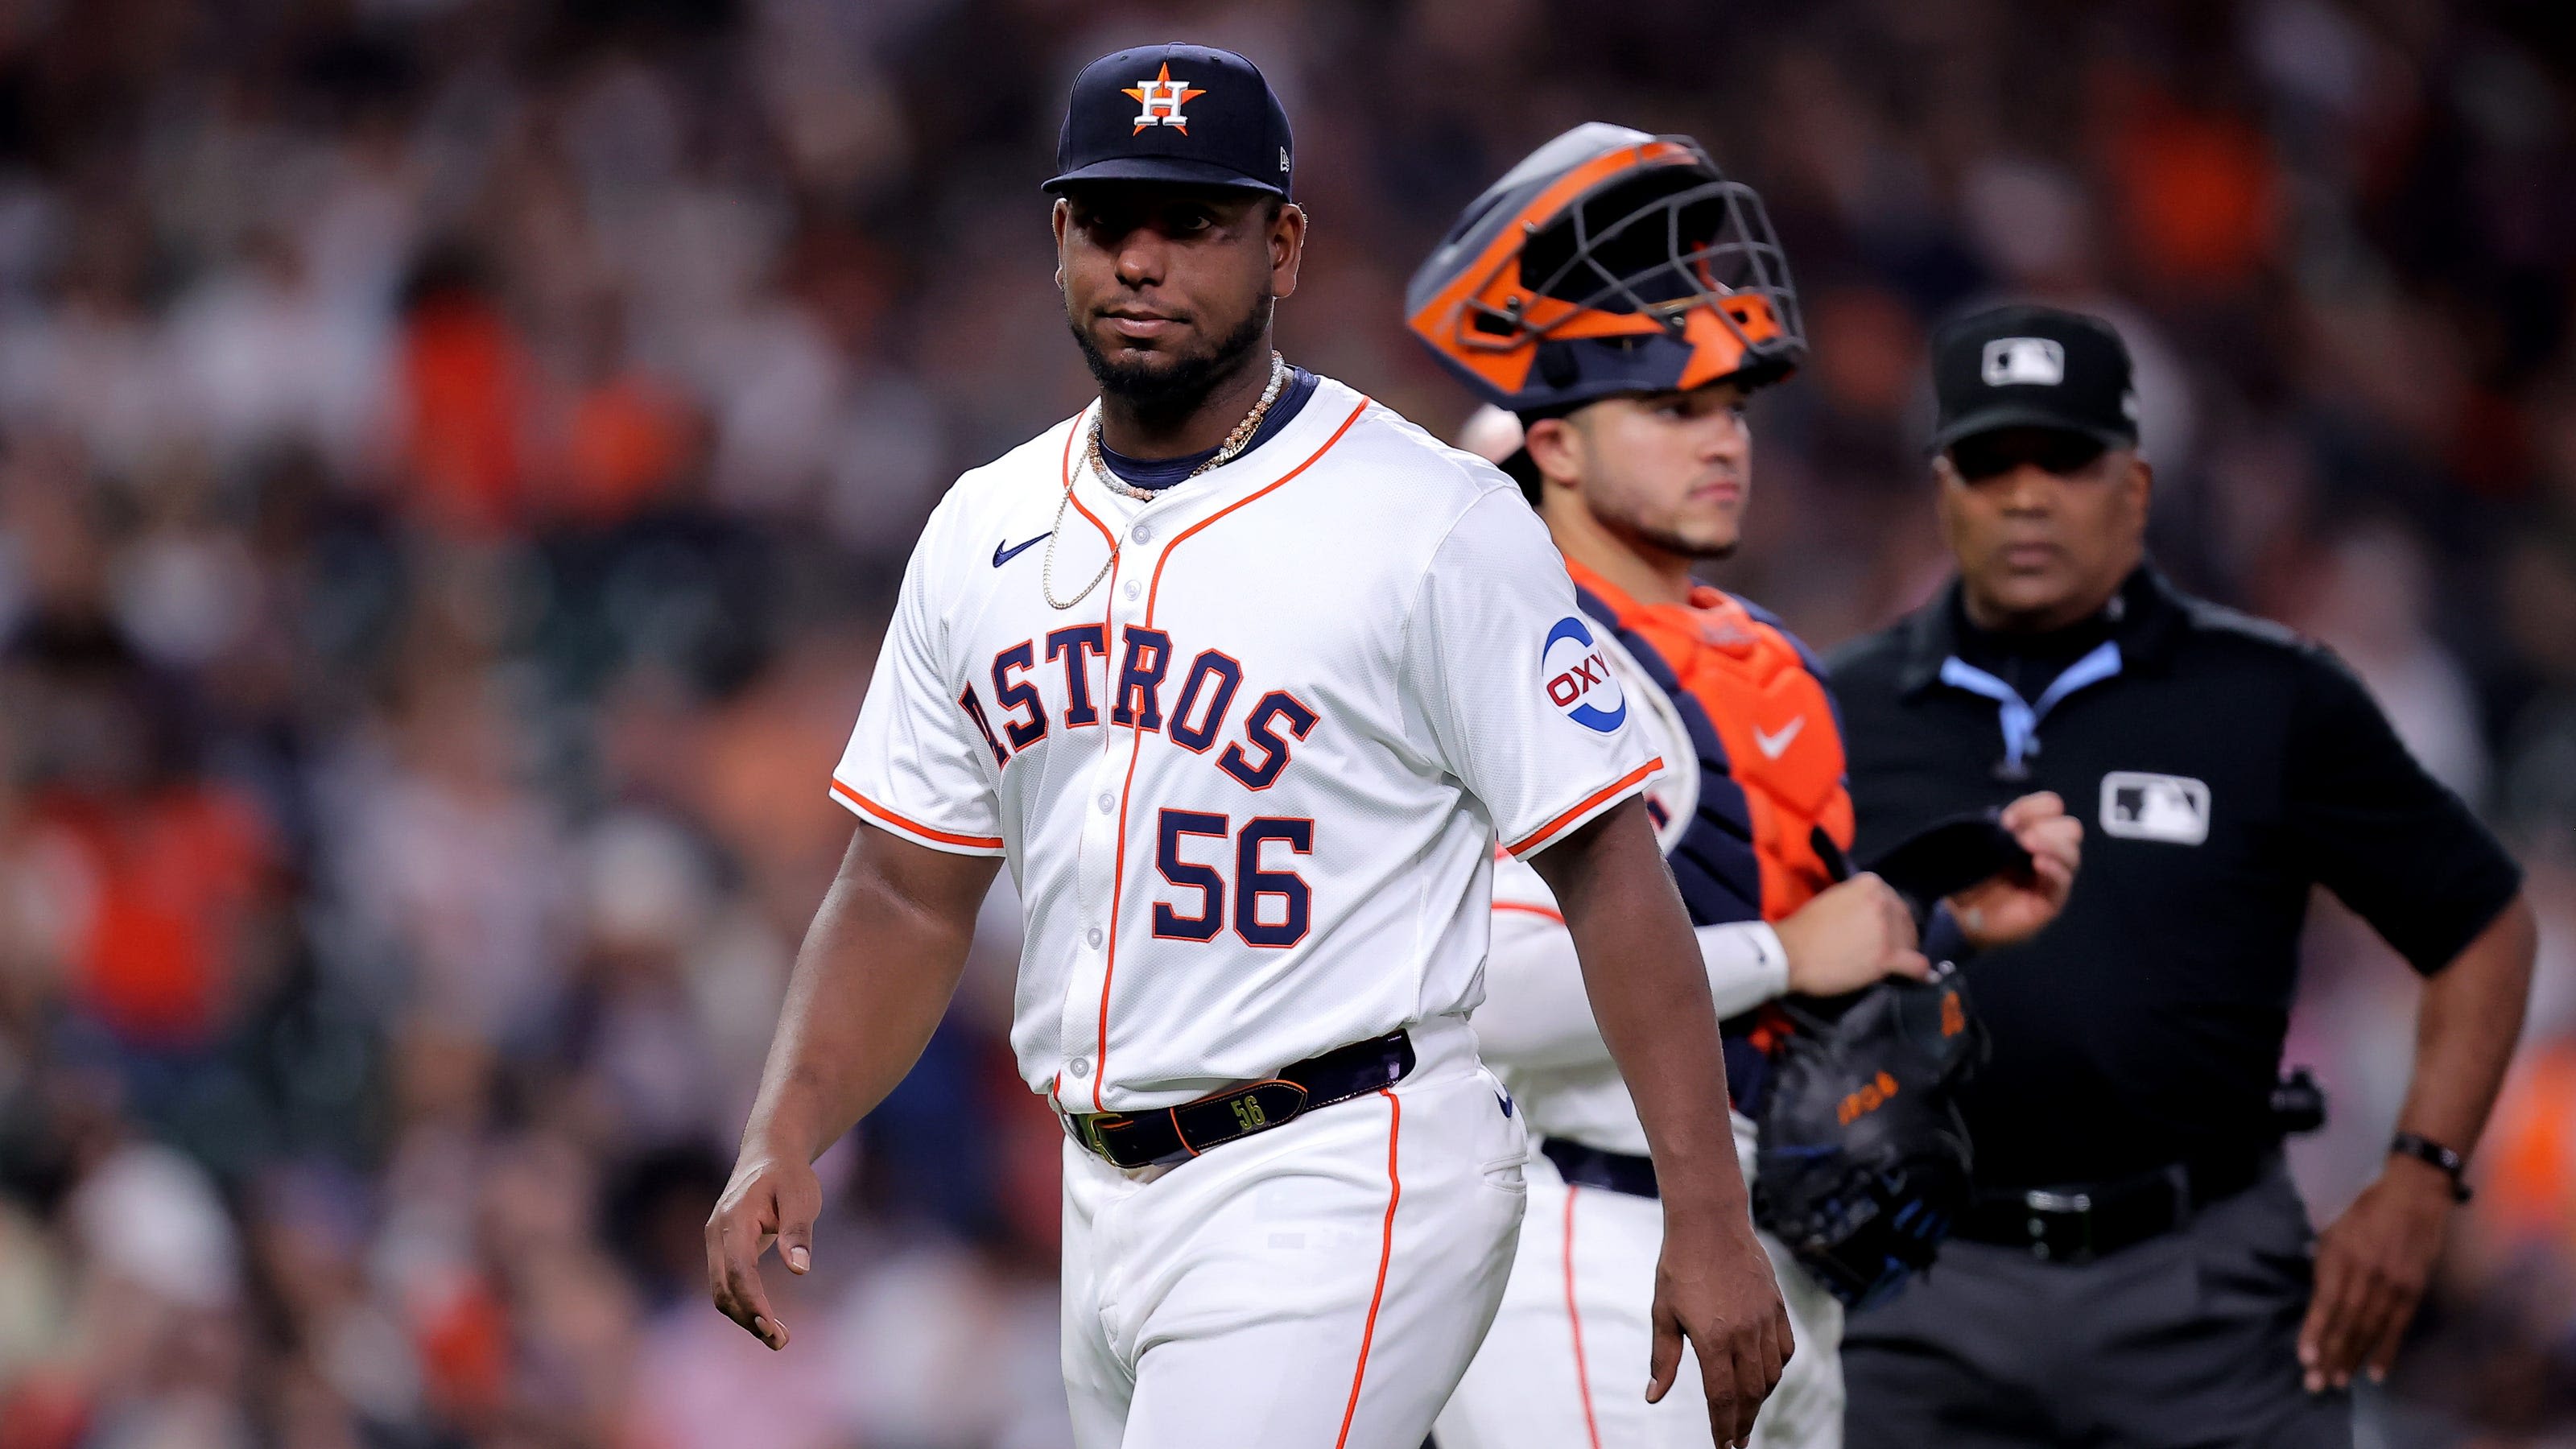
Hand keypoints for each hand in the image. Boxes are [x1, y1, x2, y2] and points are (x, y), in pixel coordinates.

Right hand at [705, 1149, 822, 1350]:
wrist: (768, 1155)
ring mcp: (715, 1243)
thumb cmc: (789, 1175)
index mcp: (735, 1219)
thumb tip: (799, 1270)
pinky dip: (743, 1306)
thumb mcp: (802, 1196)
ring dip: (745, 1317)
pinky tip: (766, 1320)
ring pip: (721, 1292)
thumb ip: (798, 1231)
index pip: (738, 1270)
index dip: (753, 1302)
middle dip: (748, 1318)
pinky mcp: (722, 1251)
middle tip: (781, 1342)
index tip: (772, 1328)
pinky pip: (726, 1285)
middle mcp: (716, 1234)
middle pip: (723, 1288)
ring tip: (778, 1339)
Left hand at [1649, 1210, 1793, 1446]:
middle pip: (1751, 1393)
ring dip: (1760, 1399)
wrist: (1710, 1221)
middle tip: (1737, 1441)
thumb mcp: (1662, 1312)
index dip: (1723, 1426)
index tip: (1722, 1446)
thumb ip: (1662, 1359)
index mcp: (1713, 1340)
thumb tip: (1653, 1396)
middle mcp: (1744, 1334)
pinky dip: (1777, 1369)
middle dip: (1744, 1422)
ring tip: (1748, 1412)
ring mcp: (1765, 1320)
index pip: (1722, 1397)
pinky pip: (1784, 1350)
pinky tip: (1766, 1376)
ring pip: (1771, 1374)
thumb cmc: (1679, 1266)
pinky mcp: (1776, 1307)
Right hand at [1777, 873, 1927, 995]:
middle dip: (1900, 932)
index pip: (1893, 899)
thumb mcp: (1833, 898)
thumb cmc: (1804, 927)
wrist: (1790, 953)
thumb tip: (1868, 914)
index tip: (1881, 926)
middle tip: (1887, 946)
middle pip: (1905, 919)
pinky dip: (1919, 971)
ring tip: (1895, 962)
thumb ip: (1856, 900)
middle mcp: (1883, 903)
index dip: (1889, 915)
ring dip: (1905, 951)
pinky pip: (1916, 964)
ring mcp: (1887, 930)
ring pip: (1912, 941)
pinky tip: (1918, 976)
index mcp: (1870, 884)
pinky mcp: (1887, 957)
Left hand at [1947, 792, 2080, 949]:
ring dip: (2053, 845)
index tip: (2006, 821)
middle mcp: (2046, 852)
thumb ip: (1990, 830)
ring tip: (2028, 845)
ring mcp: (2050, 877)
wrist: (1960, 917)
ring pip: (2071, 853)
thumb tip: (2009, 823)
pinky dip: (2054, 869)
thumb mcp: (1974, 848)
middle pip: (2070, 828)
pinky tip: (2039, 864)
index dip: (2032, 807)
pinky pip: (2063, 881)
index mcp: (2030, 832)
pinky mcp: (2050, 902)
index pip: (2050, 807)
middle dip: (2047, 826)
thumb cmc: (1967, 879)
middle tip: (2020, 836)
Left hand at [2297, 1155, 2454, 1391]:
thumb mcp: (2334, 1228)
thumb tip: (2317, 1296)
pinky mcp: (2414, 1289)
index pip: (2326, 1301)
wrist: (2414, 1194)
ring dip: (2353, 1357)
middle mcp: (2367, 1273)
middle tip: (2316, 1384)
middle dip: (2330, 1354)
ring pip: (2370, 1328)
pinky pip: (2398, 1326)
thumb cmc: (2365, 1209)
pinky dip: (2386, 1351)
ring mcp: (2393, 1283)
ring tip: (2339, 1381)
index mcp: (2342, 1255)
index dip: (2315, 1331)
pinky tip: (2376, 1373)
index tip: (2304, 1357)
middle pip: (2346, 1321)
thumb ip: (2324, 1262)